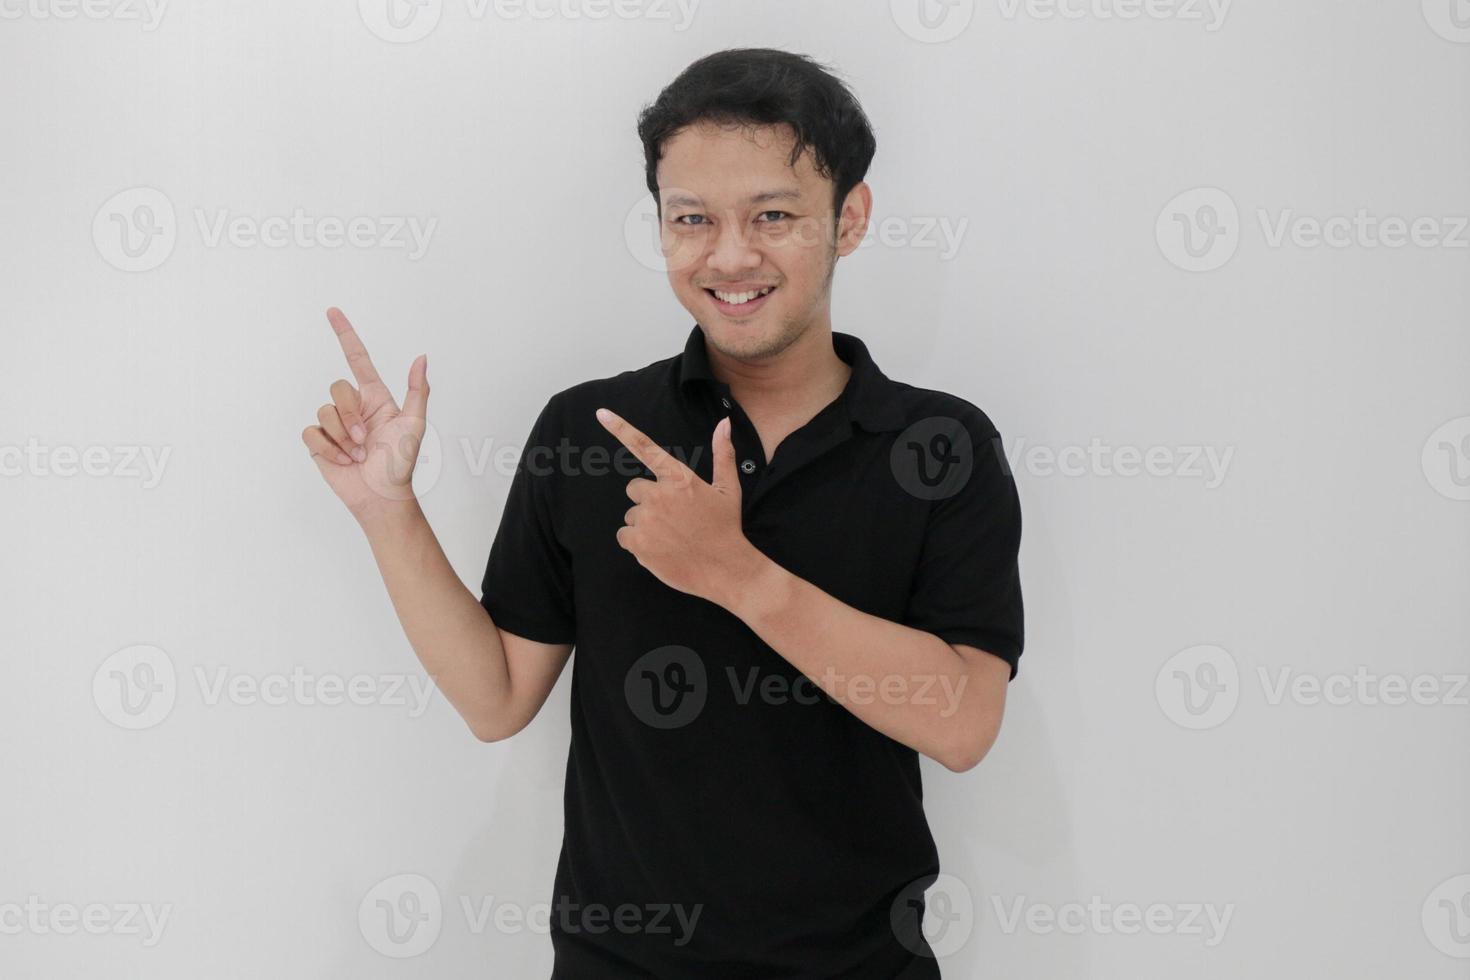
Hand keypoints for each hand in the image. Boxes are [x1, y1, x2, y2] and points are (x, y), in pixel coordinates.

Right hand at [301, 307, 428, 522]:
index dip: (345, 334)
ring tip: (358, 454)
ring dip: (344, 437)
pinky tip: (343, 461)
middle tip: (367, 440)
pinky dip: (329, 449)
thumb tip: (422, 357)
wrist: (381, 496)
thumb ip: (418, 390)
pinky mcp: (319, 441)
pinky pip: (311, 432)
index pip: (357, 359)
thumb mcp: (415, 424)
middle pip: (338, 389)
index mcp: (375, 398)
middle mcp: (353, 407)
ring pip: (324, 412)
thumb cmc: (400, 463)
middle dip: (352, 416)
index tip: (333, 311)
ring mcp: (335, 424)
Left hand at [596, 408, 759, 607]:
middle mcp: (659, 494)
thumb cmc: (726, 527)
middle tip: (672, 518)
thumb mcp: (728, 489)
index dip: (620, 428)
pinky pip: (624, 536)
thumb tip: (724, 422)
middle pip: (635, 489)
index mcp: (679, 477)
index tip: (601, 413)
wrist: (725, 569)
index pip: (645, 447)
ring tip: (671, 537)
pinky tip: (659, 549)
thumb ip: (722, 454)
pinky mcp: (638, 542)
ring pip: (631, 516)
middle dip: (648, 502)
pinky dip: (637, 543)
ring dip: (644, 525)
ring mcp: (647, 518)